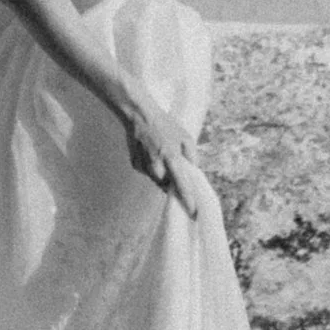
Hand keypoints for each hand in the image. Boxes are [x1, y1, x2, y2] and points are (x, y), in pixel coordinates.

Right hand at [118, 94, 198, 213]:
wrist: (140, 115)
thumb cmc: (165, 125)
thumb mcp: (186, 137)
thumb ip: (192, 157)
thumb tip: (194, 171)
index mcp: (172, 158)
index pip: (182, 185)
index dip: (188, 201)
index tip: (194, 214)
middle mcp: (157, 165)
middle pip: (167, 186)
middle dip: (173, 184)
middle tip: (175, 172)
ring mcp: (144, 166)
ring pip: (157, 181)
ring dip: (163, 176)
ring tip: (163, 158)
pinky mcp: (135, 165)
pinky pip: (148, 173)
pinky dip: (152, 168)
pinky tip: (152, 154)